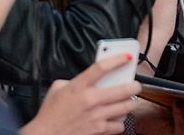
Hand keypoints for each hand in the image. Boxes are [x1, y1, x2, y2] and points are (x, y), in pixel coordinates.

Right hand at [21, 53, 140, 134]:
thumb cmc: (49, 114)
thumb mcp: (58, 88)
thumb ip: (75, 79)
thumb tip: (91, 77)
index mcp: (79, 86)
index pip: (102, 67)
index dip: (118, 59)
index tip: (127, 56)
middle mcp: (91, 100)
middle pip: (125, 89)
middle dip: (135, 85)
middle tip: (134, 85)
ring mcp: (97, 116)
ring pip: (127, 107)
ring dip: (130, 103)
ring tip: (127, 101)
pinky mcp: (99, 130)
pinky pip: (120, 125)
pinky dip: (120, 121)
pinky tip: (115, 118)